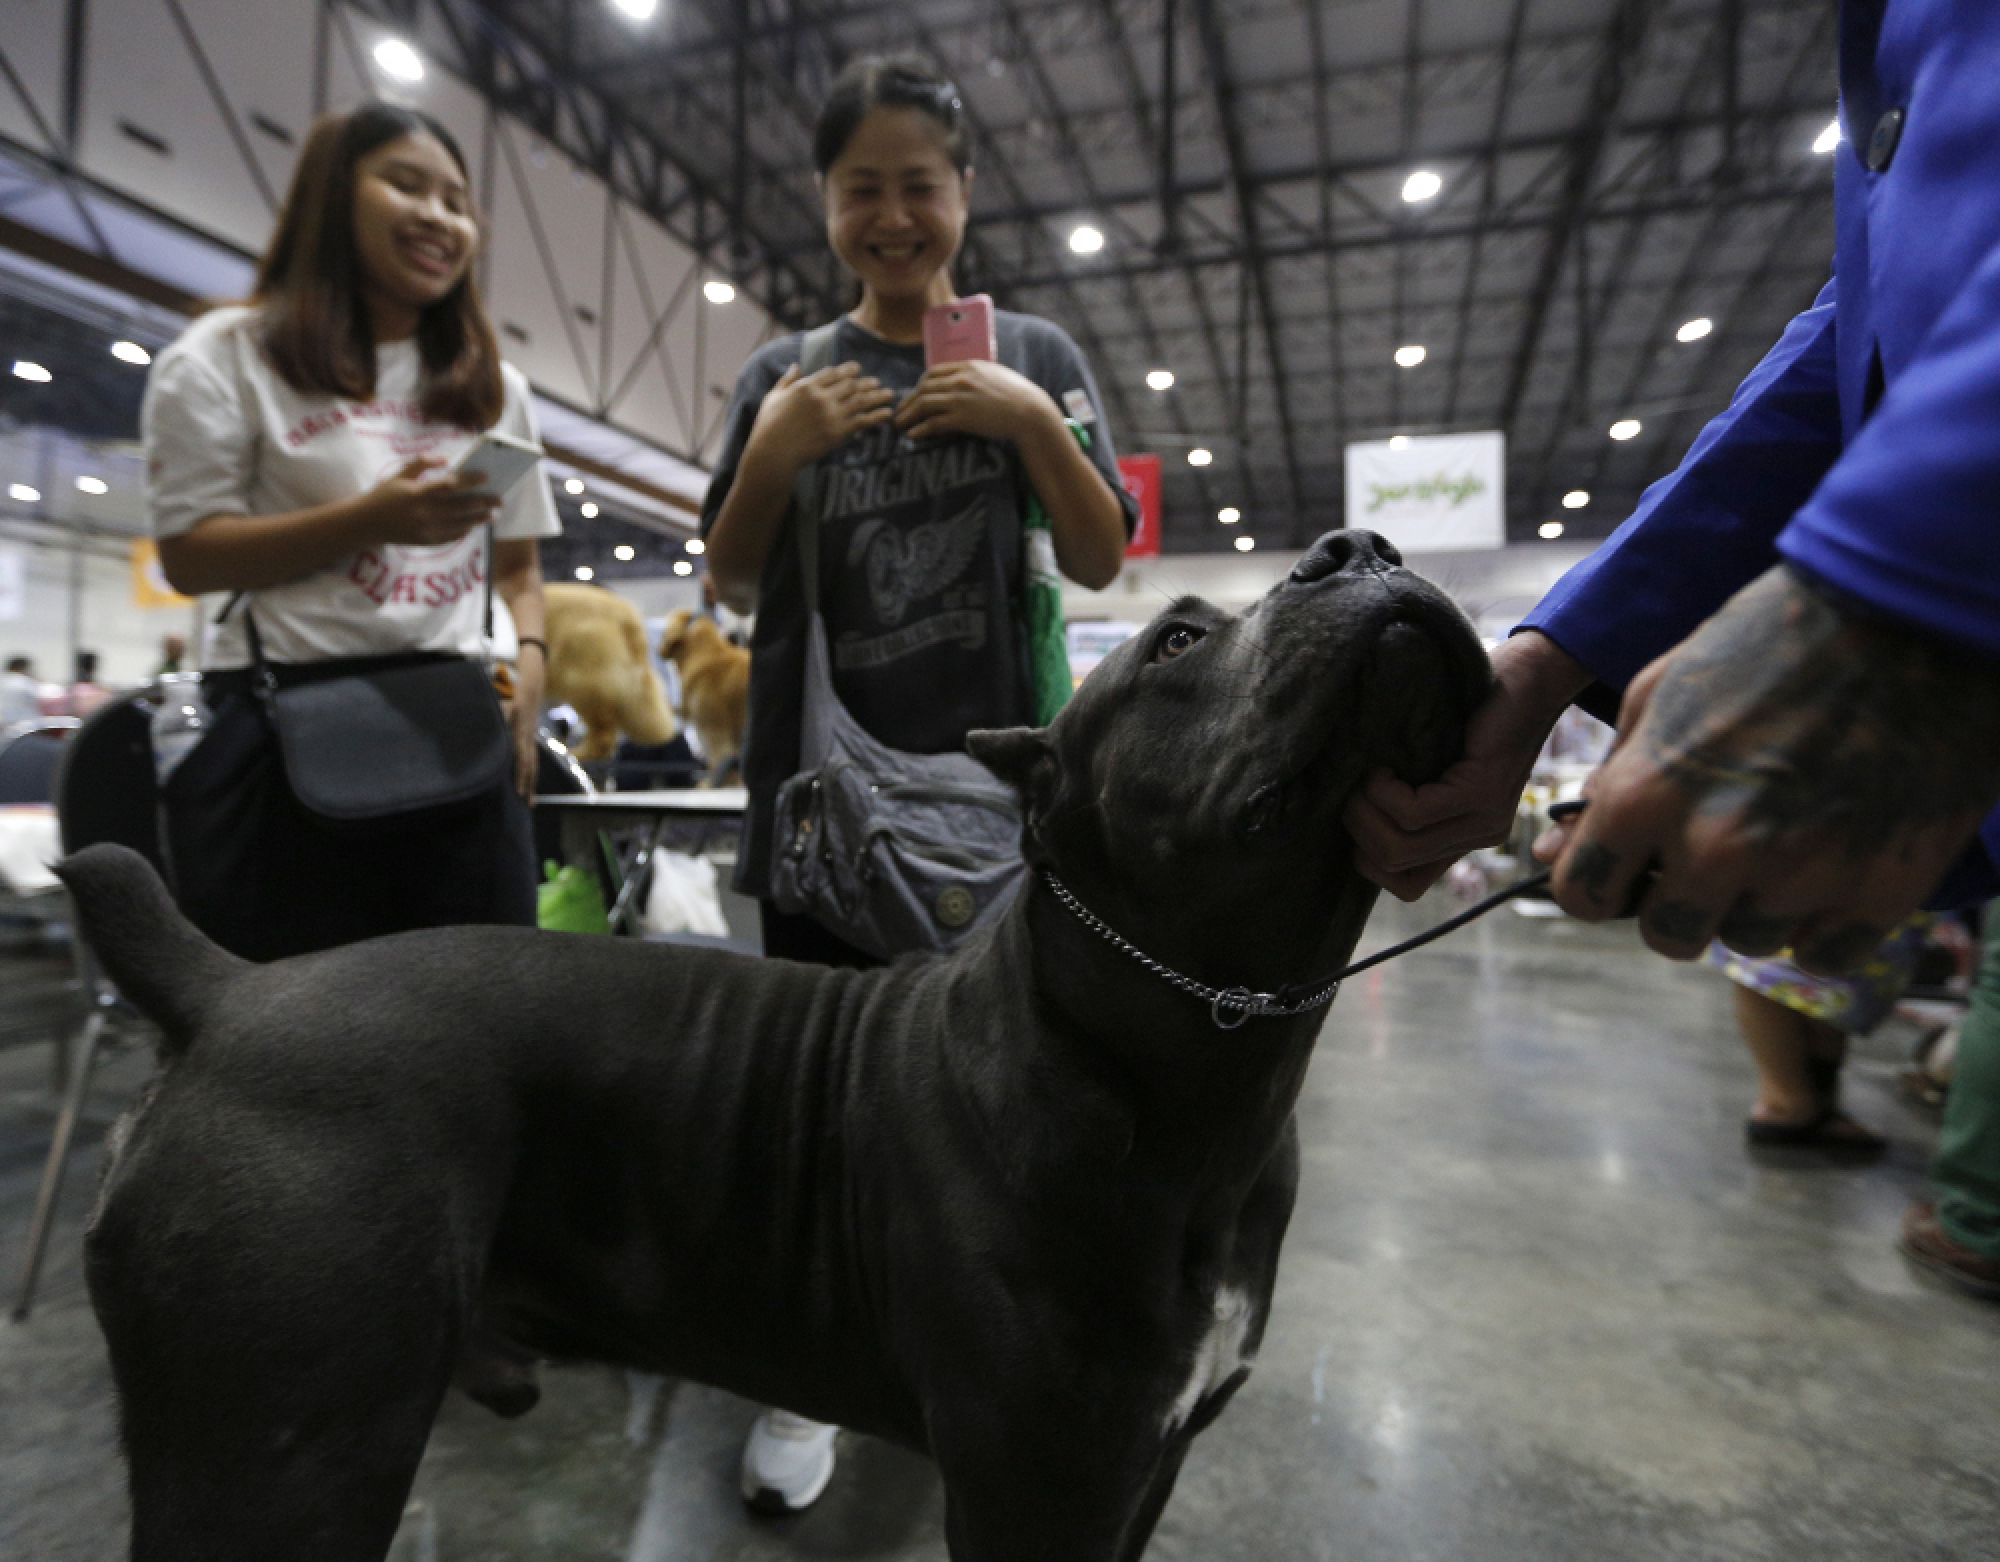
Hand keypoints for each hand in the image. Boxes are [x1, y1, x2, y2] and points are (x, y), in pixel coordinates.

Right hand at [355, 457, 497, 546]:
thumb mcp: (400, 474)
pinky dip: (465, 530)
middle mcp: (424, 513)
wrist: (366, 523)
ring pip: (461, 524)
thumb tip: (447, 459)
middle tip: (499, 499)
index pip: (451, 485)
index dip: (471, 480)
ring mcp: (426, 529)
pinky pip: (452, 537)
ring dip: (479, 519)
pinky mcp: (426, 542)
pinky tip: (474, 525)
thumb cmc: (385, 494)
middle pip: (462, 507)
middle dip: (483, 502)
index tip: (487, 476)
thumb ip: (423, 463)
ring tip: (493, 514)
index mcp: (418, 493)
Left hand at [506, 648, 543, 799]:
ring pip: (531, 761)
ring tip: (529, 799)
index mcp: (520, 726)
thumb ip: (500, 707)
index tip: (519, 792)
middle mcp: (527, 733)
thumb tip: (499, 719)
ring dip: (529, 780)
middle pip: (530, 764)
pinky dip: (528, 769)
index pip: (522, 757)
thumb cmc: (511, 679)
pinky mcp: (528, 731)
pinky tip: (525, 779)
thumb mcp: (501, 691)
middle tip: (528, 804)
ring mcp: (529, 732)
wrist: (531, 670)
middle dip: (528, 784)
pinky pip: (529, 755)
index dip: (520, 775)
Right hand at [747, 361, 895, 469]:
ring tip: (890, 394)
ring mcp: (830, 414)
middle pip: (850, 385)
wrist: (773, 453)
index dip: (847, 370)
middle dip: (866, 382)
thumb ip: (787, 381)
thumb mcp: (773, 398)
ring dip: (877, 396)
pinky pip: (862, 421)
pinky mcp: (837, 432)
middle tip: (877, 382)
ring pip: (860, 400)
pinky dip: (877, 416)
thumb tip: (795, 365)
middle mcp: (821, 397)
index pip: (832, 373)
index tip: (857, 369)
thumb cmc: (768, 427)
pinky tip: (887, 413)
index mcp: (806, 387)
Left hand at [893, 359, 1050, 442]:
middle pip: (923, 387)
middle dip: (908, 401)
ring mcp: (960, 398)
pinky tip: (913, 435)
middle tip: (900, 412)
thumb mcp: (994, 375)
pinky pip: (933, 423)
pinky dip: (920, 429)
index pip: (933, 371)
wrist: (1029, 411)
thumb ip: (976, 375)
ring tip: (900, 425)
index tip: (915, 394)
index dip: (919, 384)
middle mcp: (961, 379)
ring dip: (908, 415)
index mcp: (968, 366)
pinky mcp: (962, 418)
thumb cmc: (1018, 395)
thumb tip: (964, 381)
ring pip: (924, 404)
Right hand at [1344, 631, 1590, 899]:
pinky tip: (1384, 764)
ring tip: (1367, 773)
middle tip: (1354, 786)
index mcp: (1465, 838)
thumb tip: (1347, 811)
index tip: (1360, 809)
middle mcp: (1478, 838)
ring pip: (1397, 847)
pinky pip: (1413, 813)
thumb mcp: (1434, 764)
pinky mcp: (1482, 793)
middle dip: (1356, 829)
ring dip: (1364, 809)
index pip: (1407, 887)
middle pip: (1391, 867)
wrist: (1533, 676)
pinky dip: (1383, 791)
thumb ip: (1409, 794)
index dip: (1368, 857)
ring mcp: (1484, 820)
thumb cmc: (1471, 711)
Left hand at [1534, 565, 1999, 971]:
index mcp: (1648, 794)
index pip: (1583, 897)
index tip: (1625, 869)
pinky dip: (1824, 921)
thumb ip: (1609, 781)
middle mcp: (1717, 847)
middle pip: (1667, 935)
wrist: (1906, 614)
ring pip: (1749, 939)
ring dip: (1758, 902)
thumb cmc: (1770, 642)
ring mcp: (1803, 876)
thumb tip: (1556, 853)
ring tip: (1790, 831)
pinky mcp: (1882, 891)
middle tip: (1716, 850)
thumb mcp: (1660, 691)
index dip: (1600, 883)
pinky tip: (1834, 863)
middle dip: (1680, 900)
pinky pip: (1823, 954)